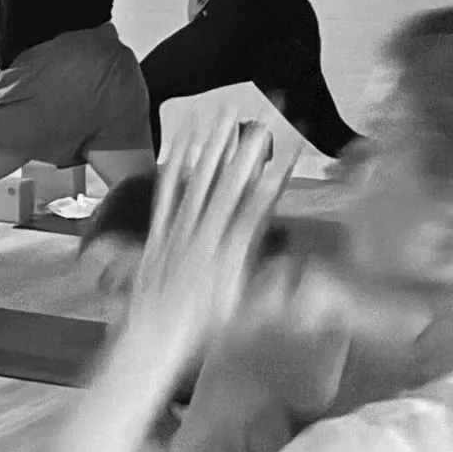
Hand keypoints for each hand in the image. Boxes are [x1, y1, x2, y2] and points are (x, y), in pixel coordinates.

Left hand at [124, 123, 288, 372]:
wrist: (153, 334)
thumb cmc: (202, 326)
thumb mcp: (243, 311)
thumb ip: (270, 289)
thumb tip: (299, 272)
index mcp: (228, 256)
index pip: (256, 210)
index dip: (273, 180)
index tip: (288, 154)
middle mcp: (203, 237)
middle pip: (229, 186)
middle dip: (247, 152)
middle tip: (262, 123)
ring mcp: (179, 230)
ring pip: (199, 181)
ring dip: (213, 147)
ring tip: (226, 117)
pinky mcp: (160, 228)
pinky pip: (167, 191)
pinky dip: (175, 164)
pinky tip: (183, 139)